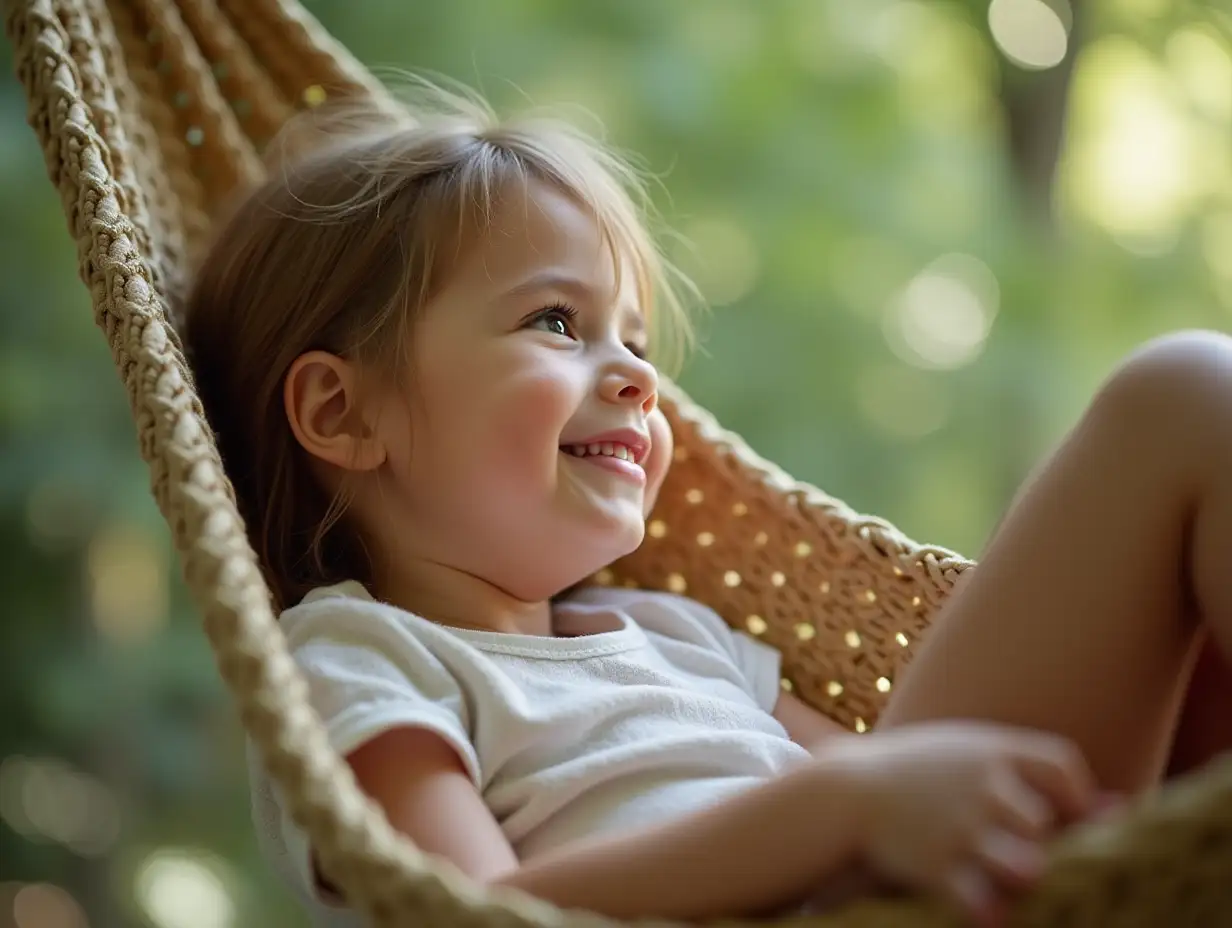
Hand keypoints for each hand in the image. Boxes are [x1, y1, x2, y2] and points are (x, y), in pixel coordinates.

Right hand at [826, 722, 1095, 924]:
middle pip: (1047, 823)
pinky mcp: (936, 867)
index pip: (1063, 766)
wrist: (847, 792)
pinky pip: (982, 903)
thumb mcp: (972, 752)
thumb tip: (1120, 807)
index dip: (1076, 797)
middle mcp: (982, 787)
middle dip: (1047, 844)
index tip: (1062, 816)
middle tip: (1024, 851)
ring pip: (1028, 866)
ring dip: (1026, 877)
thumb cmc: (921, 771)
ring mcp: (960, 828)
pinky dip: (992, 913)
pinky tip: (991, 913)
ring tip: (1010, 878)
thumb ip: (1036, 772)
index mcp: (991, 750)